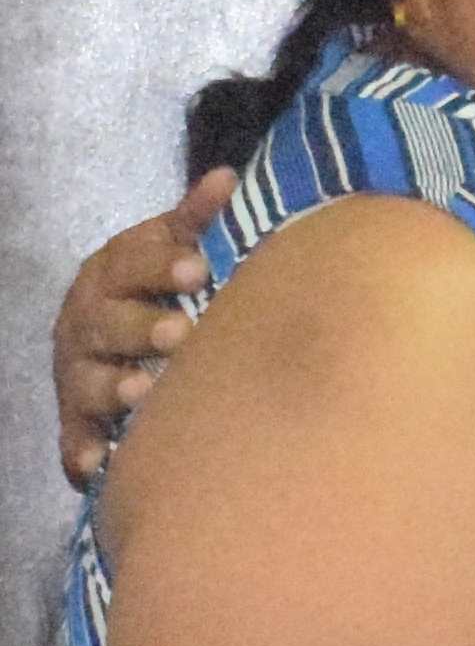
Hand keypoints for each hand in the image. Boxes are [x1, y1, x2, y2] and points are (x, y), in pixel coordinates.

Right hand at [55, 178, 226, 487]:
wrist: (109, 346)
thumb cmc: (155, 293)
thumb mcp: (169, 252)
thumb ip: (194, 221)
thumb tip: (228, 177)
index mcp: (110, 277)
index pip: (128, 265)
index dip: (158, 266)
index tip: (197, 269)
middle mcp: (86, 325)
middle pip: (106, 324)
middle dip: (140, 327)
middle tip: (180, 332)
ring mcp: (79, 376)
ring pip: (90, 382)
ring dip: (116, 387)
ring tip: (147, 391)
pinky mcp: (78, 426)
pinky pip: (75, 442)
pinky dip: (83, 454)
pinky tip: (97, 468)